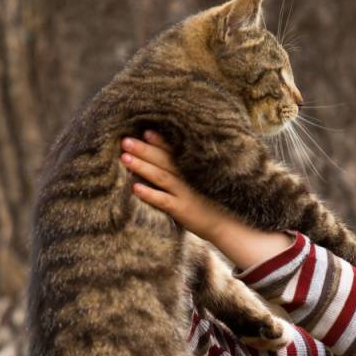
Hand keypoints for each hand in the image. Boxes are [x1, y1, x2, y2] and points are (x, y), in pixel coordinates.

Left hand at [120, 130, 294, 270]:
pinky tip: (135, 188)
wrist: (231, 225)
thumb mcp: (205, 182)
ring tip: (124, 157)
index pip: (174, 150)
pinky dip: (150, 194)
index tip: (145, 130)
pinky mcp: (183, 210)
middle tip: (125, 140)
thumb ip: (189, 171)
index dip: (159, 140)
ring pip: (161, 176)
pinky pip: (164, 201)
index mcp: (193, 169)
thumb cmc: (215, 202)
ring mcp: (186, 193)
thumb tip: (170, 161)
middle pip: (163, 160)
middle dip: (144, 149)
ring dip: (142, 166)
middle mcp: (189, 177)